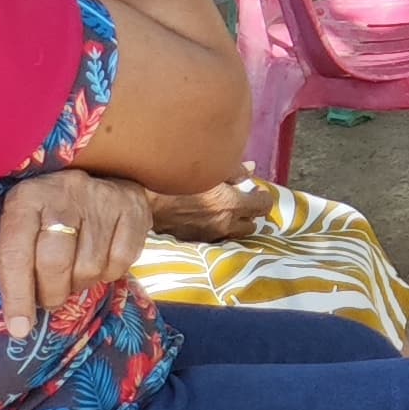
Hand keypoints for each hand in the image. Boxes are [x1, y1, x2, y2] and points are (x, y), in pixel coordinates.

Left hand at [0, 172, 152, 338]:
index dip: (16, 295)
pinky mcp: (132, 207)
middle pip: (55, 263)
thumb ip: (16, 262)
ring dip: (81, 284)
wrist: (102, 174)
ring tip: (75, 276)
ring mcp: (101, 198)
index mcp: (25, 198)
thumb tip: (17, 321)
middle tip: (51, 299)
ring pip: (90, 266)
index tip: (20, 328)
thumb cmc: (51, 214)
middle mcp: (63, 192)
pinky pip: (121, 261)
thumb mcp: (25, 226)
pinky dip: (110, 274)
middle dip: (51, 293)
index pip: (16, 253)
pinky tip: (101, 263)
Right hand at [149, 174, 282, 246]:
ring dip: (236, 223)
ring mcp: (209, 235)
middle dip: (251, 214)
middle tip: (243, 201)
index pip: (263, 206)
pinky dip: (218, 229)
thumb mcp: (209, 168)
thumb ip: (234, 170)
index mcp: (231, 204)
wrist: (145, 200)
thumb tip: (251, 170)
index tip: (257, 191)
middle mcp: (224, 224)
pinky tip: (210, 219)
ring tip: (228, 211)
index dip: (263, 197)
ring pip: (234, 234)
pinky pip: (216, 237)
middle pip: (252, 225)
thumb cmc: (177, 179)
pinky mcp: (195, 241)